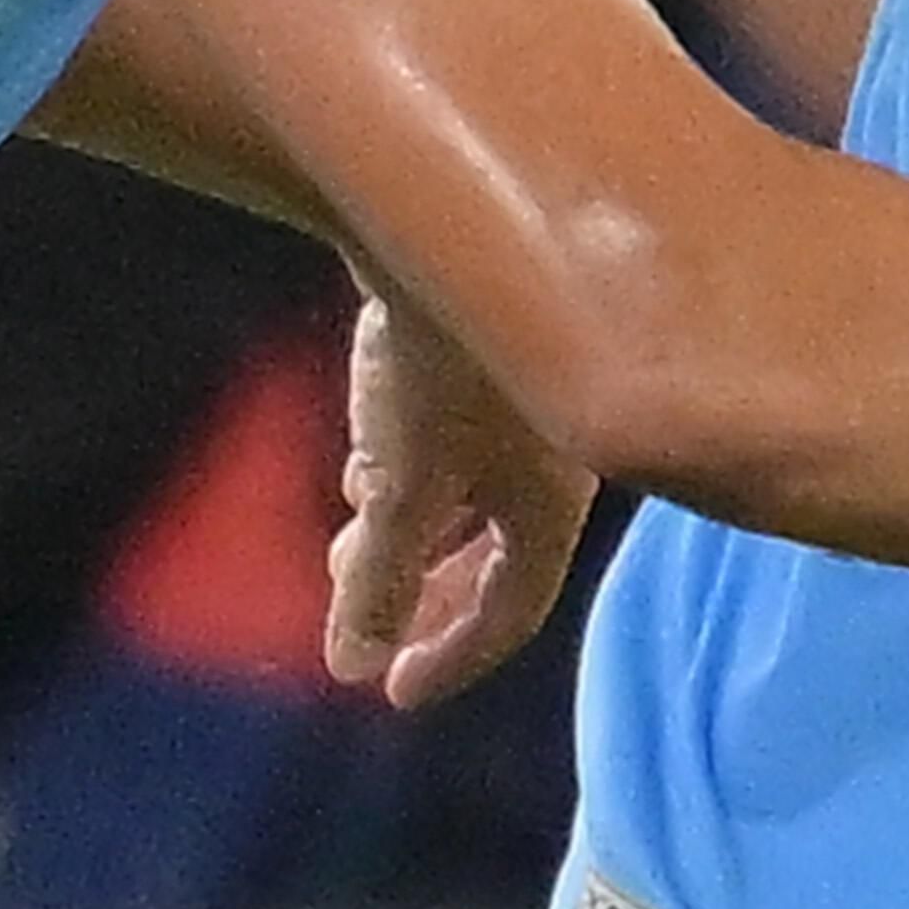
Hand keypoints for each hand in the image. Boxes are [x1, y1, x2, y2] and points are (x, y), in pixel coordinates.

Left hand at [326, 297, 594, 709]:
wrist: (453, 215)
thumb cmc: (441, 365)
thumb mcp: (402, 484)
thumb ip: (377, 579)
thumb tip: (351, 665)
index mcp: (554, 502)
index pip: (513, 608)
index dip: (453, 657)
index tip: (390, 692)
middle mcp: (557, 459)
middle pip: (498, 556)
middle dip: (427, 598)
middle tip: (370, 632)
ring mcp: (532, 403)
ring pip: (477, 496)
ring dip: (414, 535)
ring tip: (352, 550)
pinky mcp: (498, 356)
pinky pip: (465, 444)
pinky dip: (418, 476)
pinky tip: (368, 466)